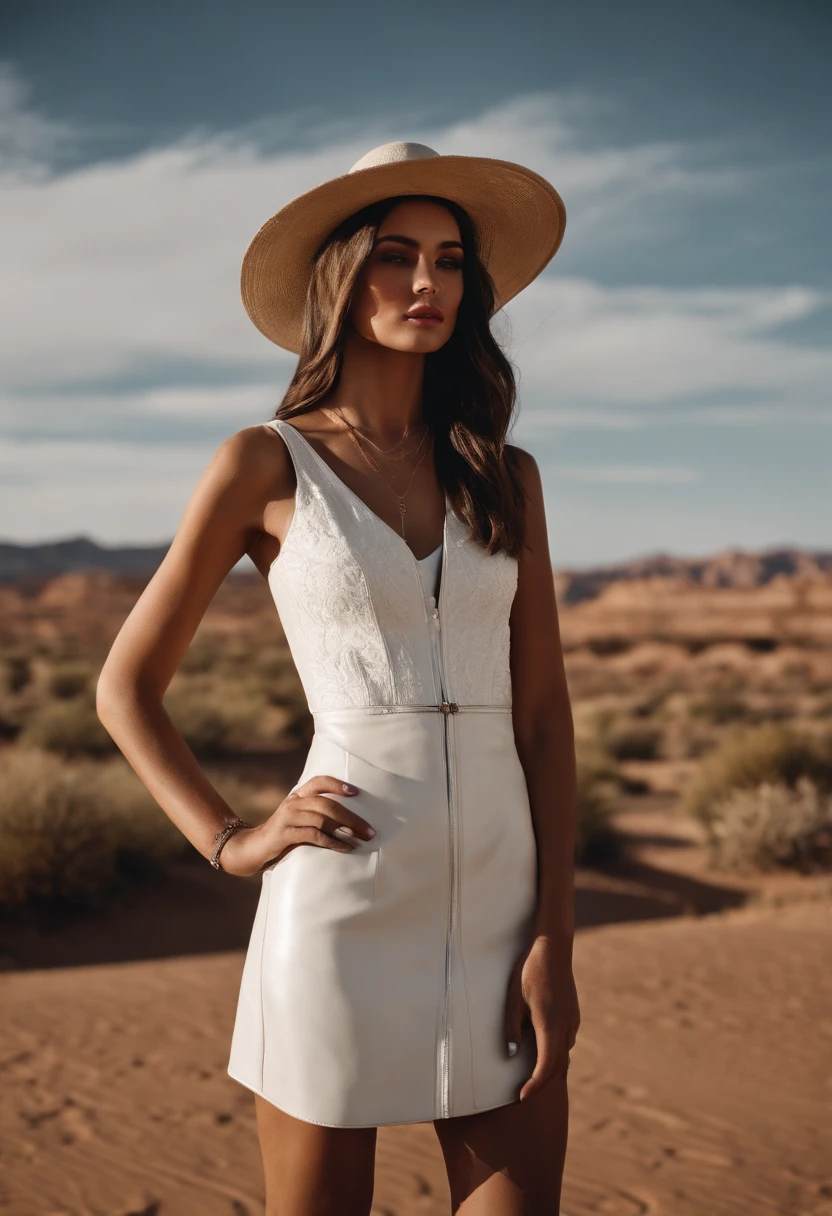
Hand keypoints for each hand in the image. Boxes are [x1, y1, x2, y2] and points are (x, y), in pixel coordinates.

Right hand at [218, 774, 375, 877]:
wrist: (251, 849)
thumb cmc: (282, 837)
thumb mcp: (298, 821)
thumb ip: (316, 816)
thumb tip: (350, 824)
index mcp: (297, 796)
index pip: (319, 782)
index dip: (338, 785)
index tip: (356, 793)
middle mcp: (293, 803)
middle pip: (327, 804)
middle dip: (352, 817)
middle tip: (370, 831)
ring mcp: (287, 817)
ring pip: (322, 818)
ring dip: (346, 831)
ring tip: (361, 840)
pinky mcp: (284, 834)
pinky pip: (314, 835)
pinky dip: (333, 842)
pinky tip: (345, 848)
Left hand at [504, 935, 579, 1101]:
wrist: (552, 948)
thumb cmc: (529, 971)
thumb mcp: (513, 999)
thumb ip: (512, 1028)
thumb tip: (512, 1053)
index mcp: (550, 1026)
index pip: (545, 1068)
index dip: (534, 1085)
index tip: (522, 1096)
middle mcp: (566, 1027)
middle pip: (557, 1067)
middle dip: (542, 1083)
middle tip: (524, 1092)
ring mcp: (572, 1020)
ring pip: (564, 1054)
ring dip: (551, 1068)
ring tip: (533, 1075)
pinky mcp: (574, 1014)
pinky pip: (566, 1041)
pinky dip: (556, 1053)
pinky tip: (544, 1049)